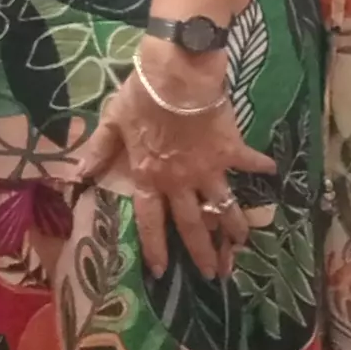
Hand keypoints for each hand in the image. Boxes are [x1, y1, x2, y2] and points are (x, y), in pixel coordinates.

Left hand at [66, 42, 277, 283]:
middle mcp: (180, 182)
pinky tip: (272, 172)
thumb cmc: (141, 97)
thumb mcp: (112, 122)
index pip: (151, 223)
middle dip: (203, 252)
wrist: (178, 75)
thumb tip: (78, 176)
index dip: (156, 248)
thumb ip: (99, 151)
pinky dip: (260, 166)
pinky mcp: (230, 150)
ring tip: (242, 243)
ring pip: (223, 206)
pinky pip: (248, 162)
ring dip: (234, 226)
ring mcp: (208, 169)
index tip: (163, 271)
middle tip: (214, 274)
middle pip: (191, 225)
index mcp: (150, 177)